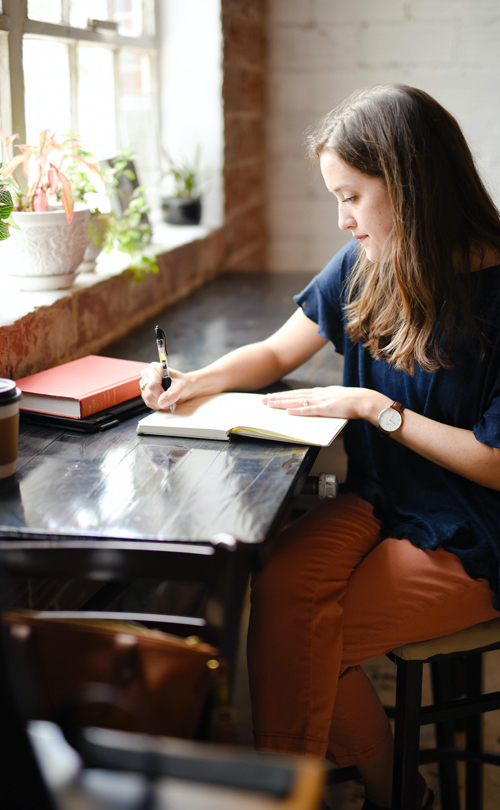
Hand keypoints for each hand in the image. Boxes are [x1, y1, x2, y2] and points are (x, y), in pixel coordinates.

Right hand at [139, 363, 193, 410]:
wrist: (184, 386)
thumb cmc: (183, 382)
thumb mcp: (182, 386)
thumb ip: (173, 394)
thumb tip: (161, 403)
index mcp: (154, 368)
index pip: (152, 385)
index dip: (160, 394)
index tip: (170, 397)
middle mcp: (147, 375)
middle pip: (149, 394)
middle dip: (162, 400)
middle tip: (173, 399)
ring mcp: (144, 384)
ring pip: (148, 400)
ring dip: (161, 404)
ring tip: (170, 400)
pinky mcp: (145, 393)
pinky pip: (149, 403)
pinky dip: (159, 405)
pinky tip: (165, 401)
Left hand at [262, 386, 380, 420]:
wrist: (365, 400)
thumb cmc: (353, 401)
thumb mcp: (336, 398)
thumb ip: (326, 400)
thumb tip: (317, 404)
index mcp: (321, 392)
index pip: (298, 393)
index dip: (284, 395)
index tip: (272, 396)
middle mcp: (318, 394)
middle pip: (293, 395)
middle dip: (277, 398)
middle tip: (263, 400)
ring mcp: (321, 401)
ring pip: (297, 401)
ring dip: (282, 403)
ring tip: (269, 404)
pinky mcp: (326, 409)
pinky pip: (309, 410)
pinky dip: (297, 410)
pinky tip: (287, 411)